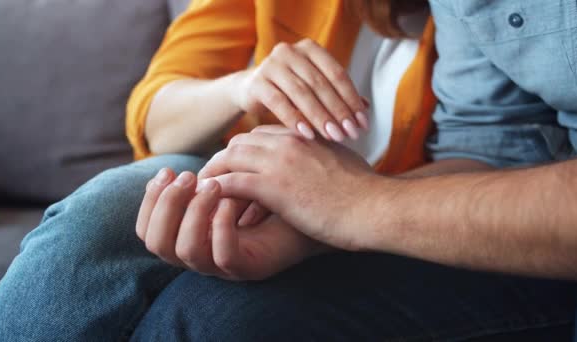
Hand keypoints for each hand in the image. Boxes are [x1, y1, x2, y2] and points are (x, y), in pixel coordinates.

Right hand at [135, 168, 324, 280]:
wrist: (314, 210)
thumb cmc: (273, 193)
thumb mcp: (230, 183)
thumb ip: (201, 182)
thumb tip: (169, 170)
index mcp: (191, 235)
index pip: (148, 228)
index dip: (150, 200)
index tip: (166, 171)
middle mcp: (202, 254)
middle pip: (157, 243)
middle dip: (166, 206)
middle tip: (187, 178)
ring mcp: (224, 265)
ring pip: (185, 251)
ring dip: (193, 213)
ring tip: (211, 185)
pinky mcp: (250, 268)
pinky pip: (222, 255)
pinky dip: (221, 226)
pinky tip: (228, 203)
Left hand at [198, 126, 378, 250]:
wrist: (375, 208)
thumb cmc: (366, 192)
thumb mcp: (346, 162)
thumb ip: (329, 153)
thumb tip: (331, 159)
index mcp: (304, 136)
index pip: (261, 134)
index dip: (245, 150)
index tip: (236, 164)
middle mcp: (288, 142)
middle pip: (240, 142)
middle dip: (223, 158)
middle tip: (211, 176)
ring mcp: (279, 162)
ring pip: (230, 158)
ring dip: (213, 173)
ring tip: (201, 190)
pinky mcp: (273, 186)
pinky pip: (231, 183)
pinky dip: (216, 191)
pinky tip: (209, 202)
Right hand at [231, 38, 368, 141]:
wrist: (250, 90)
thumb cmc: (289, 90)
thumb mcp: (314, 89)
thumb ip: (338, 94)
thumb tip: (367, 108)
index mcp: (310, 49)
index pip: (337, 74)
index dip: (352, 100)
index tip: (363, 123)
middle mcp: (290, 52)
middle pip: (320, 84)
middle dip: (338, 111)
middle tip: (351, 134)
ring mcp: (272, 65)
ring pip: (302, 93)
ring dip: (320, 117)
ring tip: (334, 136)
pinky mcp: (257, 82)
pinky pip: (279, 103)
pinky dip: (295, 120)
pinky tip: (308, 135)